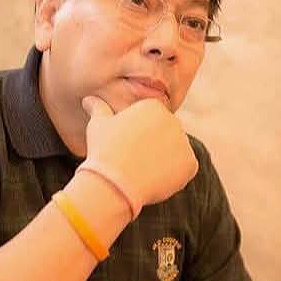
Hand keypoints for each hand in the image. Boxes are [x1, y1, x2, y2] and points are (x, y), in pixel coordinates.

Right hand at [82, 96, 198, 206]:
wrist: (114, 180)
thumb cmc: (104, 151)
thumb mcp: (98, 126)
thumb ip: (98, 109)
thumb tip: (89, 100)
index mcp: (153, 107)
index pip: (151, 125)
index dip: (137, 141)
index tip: (125, 151)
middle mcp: (173, 120)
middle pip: (165, 139)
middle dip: (152, 150)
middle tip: (134, 164)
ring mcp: (184, 142)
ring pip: (174, 155)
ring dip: (163, 163)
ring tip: (142, 172)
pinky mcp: (191, 164)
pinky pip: (184, 171)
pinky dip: (173, 178)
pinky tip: (154, 180)